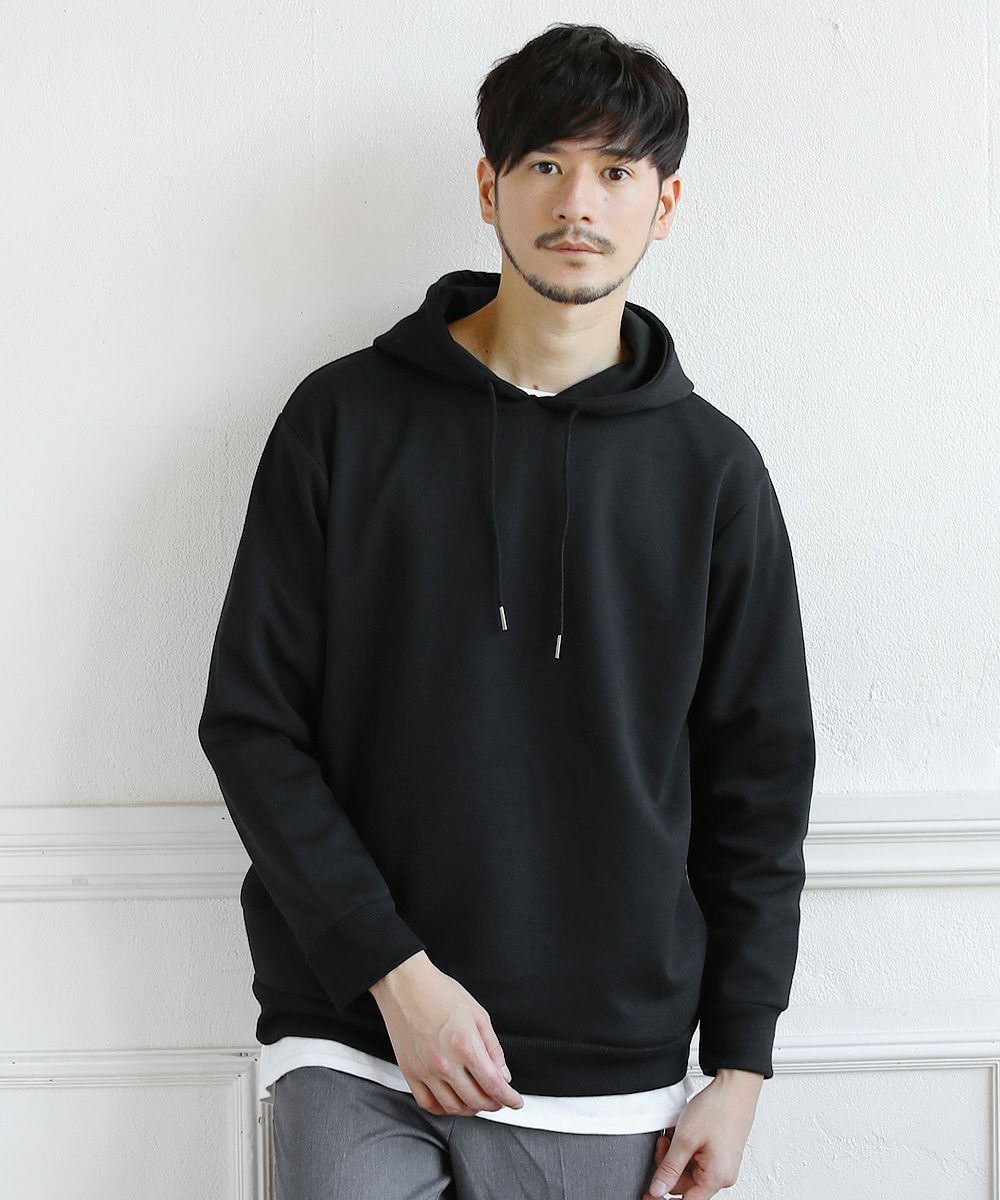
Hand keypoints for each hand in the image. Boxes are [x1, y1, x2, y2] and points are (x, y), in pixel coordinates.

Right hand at [369, 951, 525, 1116]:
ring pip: (453, 1107)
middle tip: (499, 1100)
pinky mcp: (410, 1073)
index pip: (494, 1085)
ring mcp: (426, 1071)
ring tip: (477, 1101)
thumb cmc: (440, 992)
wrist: (405, 985)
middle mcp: (446, 1064)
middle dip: (493, 1104)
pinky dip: (443, 1109)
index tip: (515, 1102)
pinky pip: (428, 1104)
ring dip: (470, 1109)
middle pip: (476, 1100)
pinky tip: (452, 1101)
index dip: (509, 1098)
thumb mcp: (477, 1014)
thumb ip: (492, 1047)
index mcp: (466, 1046)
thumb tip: (502, 1074)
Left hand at [643, 1070, 761, 1197]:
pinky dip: (685, 1148)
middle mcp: (722, 1175)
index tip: (648, 1194)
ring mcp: (722, 1165)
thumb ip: (669, 1168)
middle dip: (669, 1165)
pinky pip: (696, 1160)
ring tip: (676, 1133)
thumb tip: (657, 1190)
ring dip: (676, 1154)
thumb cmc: (717, 1109)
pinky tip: (683, 1133)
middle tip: (664, 1143)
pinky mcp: (720, 1155)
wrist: (735, 1088)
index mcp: (716, 1177)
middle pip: (684, 1184)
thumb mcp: (685, 1139)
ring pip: (688, 1171)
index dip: (663, 1197)